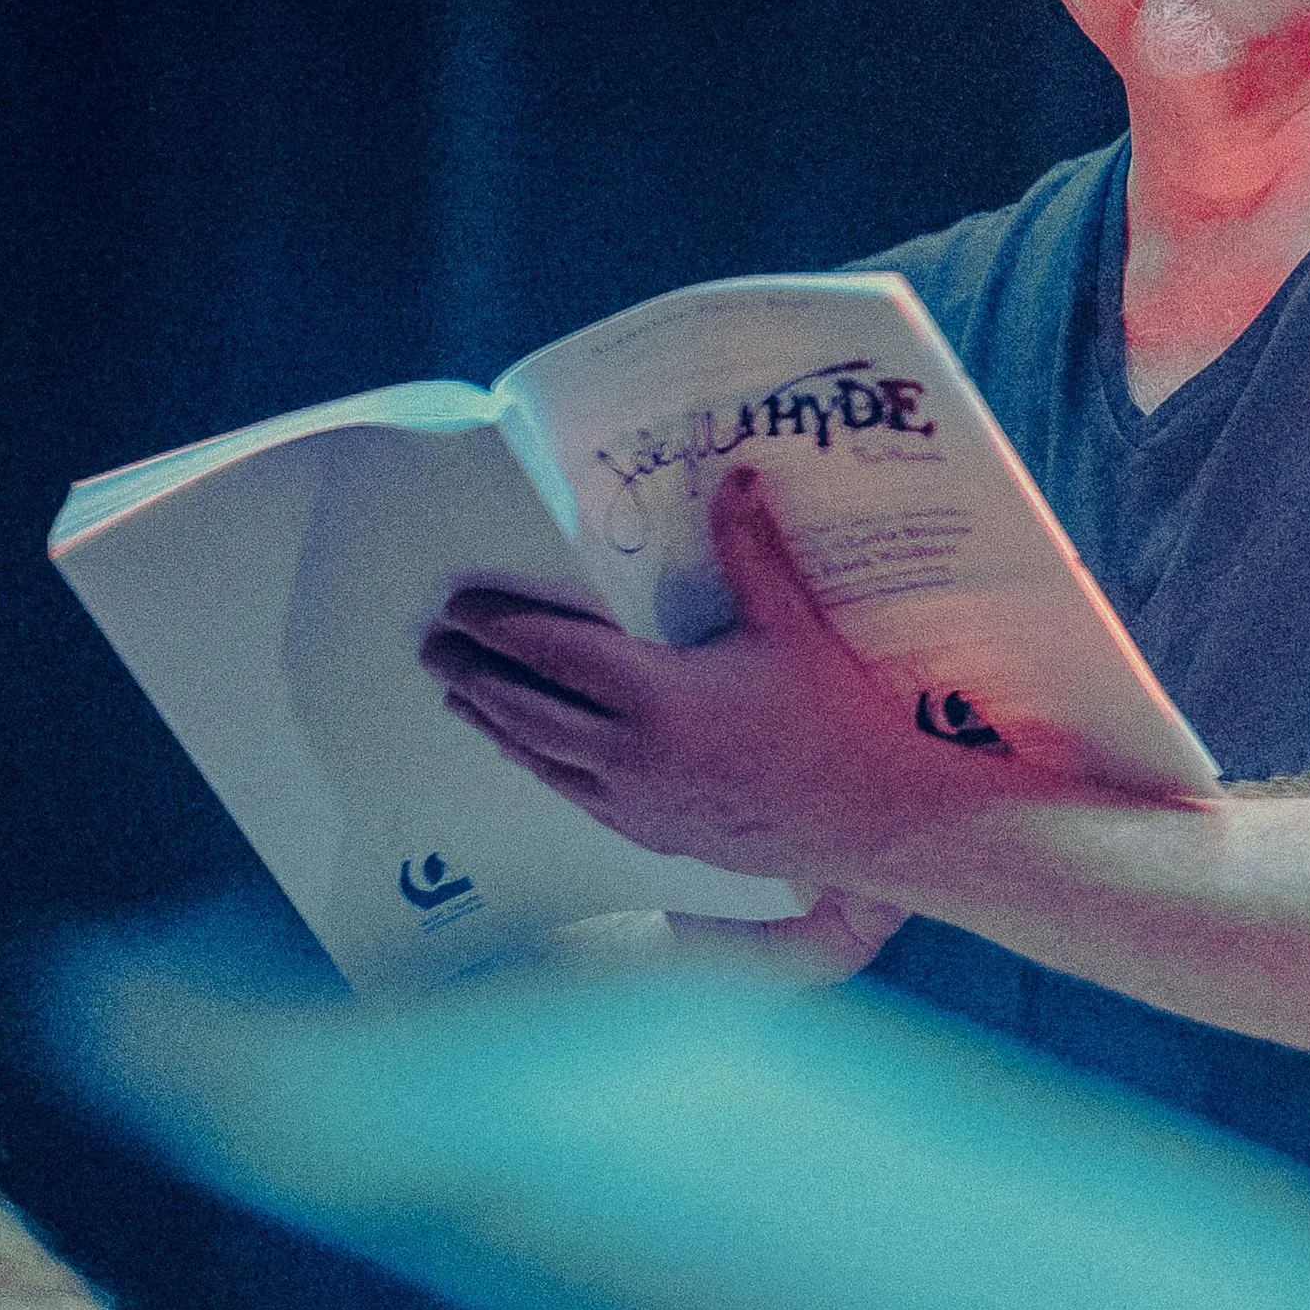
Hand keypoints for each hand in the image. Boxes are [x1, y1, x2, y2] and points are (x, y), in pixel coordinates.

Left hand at [419, 466, 986, 895]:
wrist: (876, 821)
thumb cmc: (840, 722)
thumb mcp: (792, 626)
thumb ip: (750, 550)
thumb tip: (736, 475)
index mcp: (655, 696)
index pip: (547, 652)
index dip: (494, 626)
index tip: (458, 606)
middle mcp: (630, 755)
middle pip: (524, 707)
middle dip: (472, 674)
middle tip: (433, 646)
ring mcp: (637, 802)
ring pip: (539, 758)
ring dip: (493, 723)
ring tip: (459, 697)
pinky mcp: (653, 834)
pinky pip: (573, 795)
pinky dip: (537, 765)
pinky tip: (528, 753)